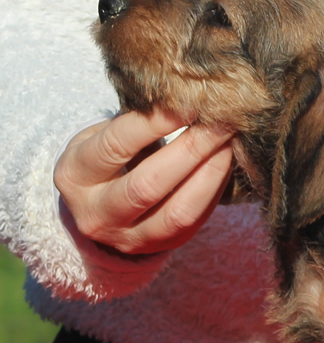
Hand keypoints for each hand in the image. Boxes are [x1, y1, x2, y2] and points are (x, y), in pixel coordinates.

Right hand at [54, 110, 234, 255]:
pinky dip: (216, 189)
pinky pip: (196, 220)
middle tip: (221, 121)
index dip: (155, 123)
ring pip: (178, 212)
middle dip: (191, 149)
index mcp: (76, 176)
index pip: (116, 146)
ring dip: (211, 173)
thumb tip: (184, 96)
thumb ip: (136, 122)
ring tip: (230, 142)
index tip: (189, 101)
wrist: (101, 206)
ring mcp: (129, 237)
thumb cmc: (109, 157)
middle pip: (148, 185)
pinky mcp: (162, 246)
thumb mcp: (103, 136)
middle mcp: (96, 214)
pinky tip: (227, 163)